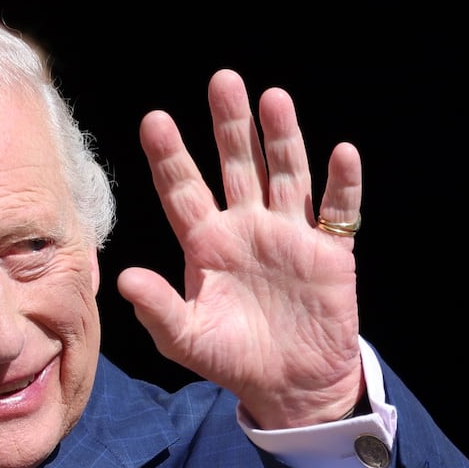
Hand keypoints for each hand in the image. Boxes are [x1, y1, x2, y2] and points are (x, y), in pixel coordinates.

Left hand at [117, 71, 365, 427]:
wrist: (291, 386)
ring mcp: (289, 234)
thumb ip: (158, 309)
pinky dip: (343, 183)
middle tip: (223, 81)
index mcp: (207, 243)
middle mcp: (246, 227)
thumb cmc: (233, 360)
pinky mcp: (330, 252)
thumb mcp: (187, 340)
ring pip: (285, 174)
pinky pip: (338, 211)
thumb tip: (125, 279)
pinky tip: (342, 154)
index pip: (184, 190)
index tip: (154, 120)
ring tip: (274, 98)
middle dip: (230, 125)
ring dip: (281, 138)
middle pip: (236, 165)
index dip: (170, 156)